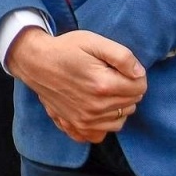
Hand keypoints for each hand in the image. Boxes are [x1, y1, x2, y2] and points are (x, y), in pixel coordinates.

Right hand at [7, 29, 147, 143]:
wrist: (35, 62)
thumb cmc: (66, 49)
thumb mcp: (94, 41)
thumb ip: (122, 56)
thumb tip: (139, 73)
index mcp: (103, 85)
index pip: (140, 87)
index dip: (135, 75)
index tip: (120, 68)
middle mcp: (95, 107)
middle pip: (131, 104)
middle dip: (127, 90)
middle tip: (109, 76)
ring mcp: (85, 120)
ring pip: (120, 119)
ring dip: (117, 106)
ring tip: (102, 91)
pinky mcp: (75, 126)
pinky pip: (101, 134)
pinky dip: (103, 123)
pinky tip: (96, 109)